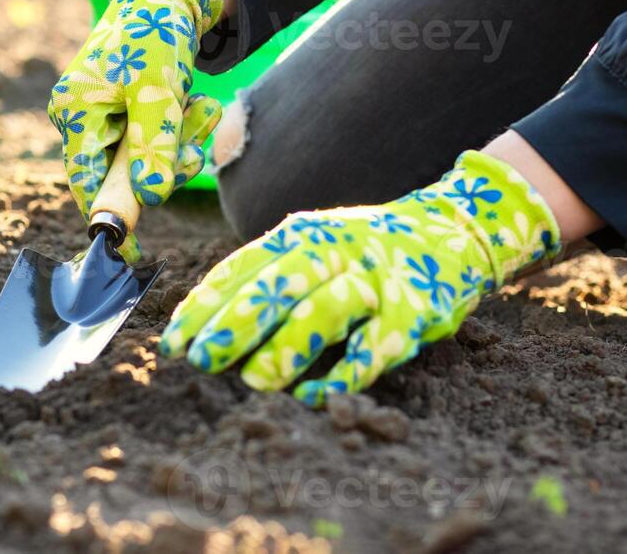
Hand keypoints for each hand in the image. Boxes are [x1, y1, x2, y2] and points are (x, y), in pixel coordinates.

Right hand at [48, 0, 224, 253]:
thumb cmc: (156, 32)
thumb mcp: (158, 91)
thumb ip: (151, 146)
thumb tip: (147, 200)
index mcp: (75, 112)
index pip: (87, 182)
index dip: (110, 216)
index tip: (133, 253)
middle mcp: (83, 116)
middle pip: (122, 174)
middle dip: (164, 161)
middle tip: (193, 129)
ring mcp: (106, 113)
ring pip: (146, 159)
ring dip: (179, 143)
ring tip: (196, 105)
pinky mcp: (130, 108)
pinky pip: (156, 141)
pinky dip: (180, 129)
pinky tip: (192, 102)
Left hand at [158, 151, 560, 404]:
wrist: (453, 231)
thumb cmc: (360, 251)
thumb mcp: (310, 247)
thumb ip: (264, 277)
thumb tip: (199, 326)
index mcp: (300, 234)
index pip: (242, 267)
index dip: (205, 305)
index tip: (173, 342)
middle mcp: (336, 250)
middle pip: (280, 283)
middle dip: (237, 322)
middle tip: (202, 360)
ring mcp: (377, 279)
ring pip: (326, 309)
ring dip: (287, 347)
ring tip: (255, 381)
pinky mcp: (414, 313)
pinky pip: (376, 347)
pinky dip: (345, 374)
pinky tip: (315, 396)